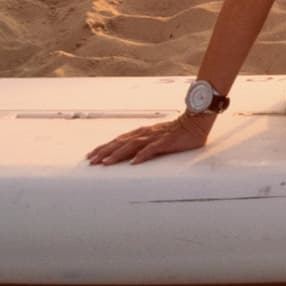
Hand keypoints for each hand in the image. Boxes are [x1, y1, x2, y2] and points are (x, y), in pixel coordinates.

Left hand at [89, 110, 212, 164]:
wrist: (195, 122)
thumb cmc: (176, 131)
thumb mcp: (156, 137)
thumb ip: (143, 145)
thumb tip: (130, 156)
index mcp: (141, 133)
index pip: (118, 141)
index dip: (104, 148)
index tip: (91, 155)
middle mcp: (144, 134)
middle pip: (120, 143)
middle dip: (104, 152)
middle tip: (91, 161)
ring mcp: (154, 137)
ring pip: (131, 146)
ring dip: (117, 154)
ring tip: (106, 163)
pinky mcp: (165, 142)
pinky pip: (152, 149)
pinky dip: (142, 155)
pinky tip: (134, 162)